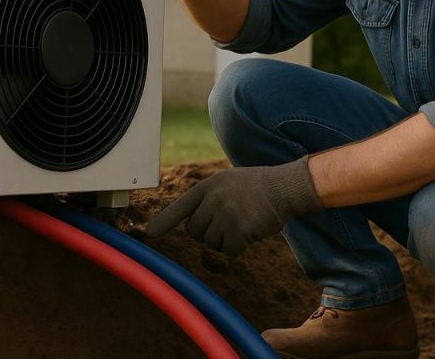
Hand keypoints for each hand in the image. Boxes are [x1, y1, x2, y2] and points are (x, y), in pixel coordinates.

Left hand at [146, 157, 321, 256]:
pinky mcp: (238, 230)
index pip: (180, 206)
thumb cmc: (256, 187)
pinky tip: (250, 231)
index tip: (150, 233)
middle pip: (194, 231)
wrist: (283, 187)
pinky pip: (227, 250)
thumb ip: (208, 199)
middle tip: (228, 222)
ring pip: (210, 243)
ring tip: (242, 222)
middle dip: (207, 233)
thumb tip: (191, 226)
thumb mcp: (227, 183)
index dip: (164, 221)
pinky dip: (238, 247)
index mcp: (207, 187)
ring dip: (225, 239)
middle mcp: (213, 199)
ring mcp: (225, 214)